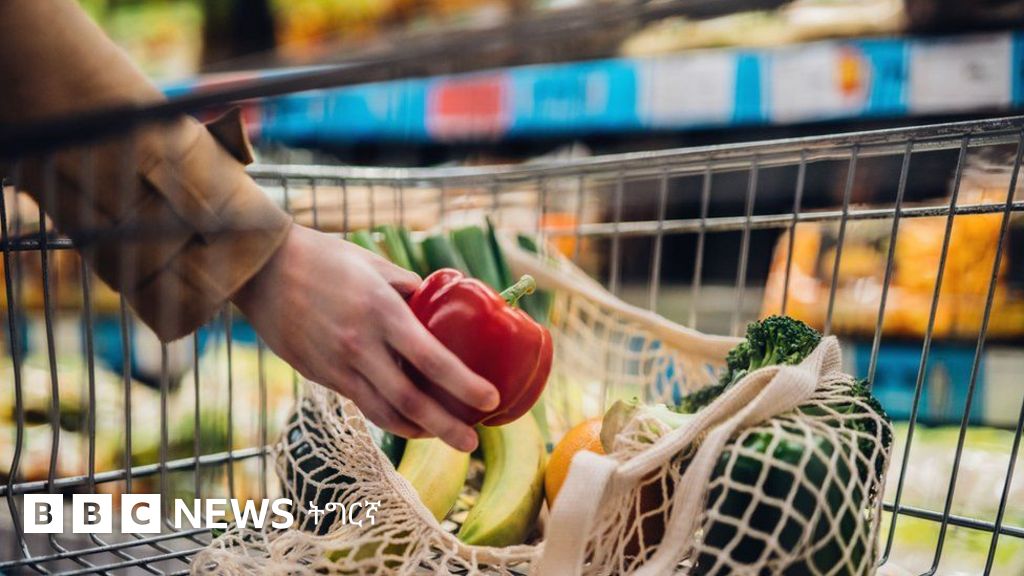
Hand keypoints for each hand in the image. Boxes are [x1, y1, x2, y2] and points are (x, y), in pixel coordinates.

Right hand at [232, 224, 498, 451]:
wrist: (262, 269)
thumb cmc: (324, 257)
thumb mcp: (375, 264)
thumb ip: (408, 288)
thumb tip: (438, 307)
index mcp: (381, 312)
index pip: (431, 359)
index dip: (463, 384)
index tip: (490, 399)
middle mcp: (360, 345)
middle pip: (410, 401)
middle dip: (446, 427)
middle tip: (472, 444)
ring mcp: (337, 365)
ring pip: (384, 413)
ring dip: (418, 430)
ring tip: (444, 436)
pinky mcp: (320, 375)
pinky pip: (361, 404)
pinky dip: (389, 417)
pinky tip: (408, 421)